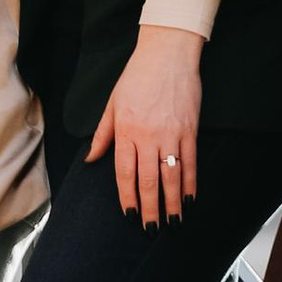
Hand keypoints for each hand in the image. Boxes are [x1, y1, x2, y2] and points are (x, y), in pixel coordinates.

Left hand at [87, 24, 202, 227]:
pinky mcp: (190, 130)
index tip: (129, 215)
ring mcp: (171, 134)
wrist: (167, 53)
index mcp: (126, 130)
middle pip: (148, 180)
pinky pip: (190, 163)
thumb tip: (91, 159)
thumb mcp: (112, 103)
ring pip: (171, 177)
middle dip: (149, 208)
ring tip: (172, 222)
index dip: (128, 197)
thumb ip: (103, 134)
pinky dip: (190, 183)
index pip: (124, 172)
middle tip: (150, 229)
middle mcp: (148, 136)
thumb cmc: (136, 76)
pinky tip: (189, 198)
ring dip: (171, 203)